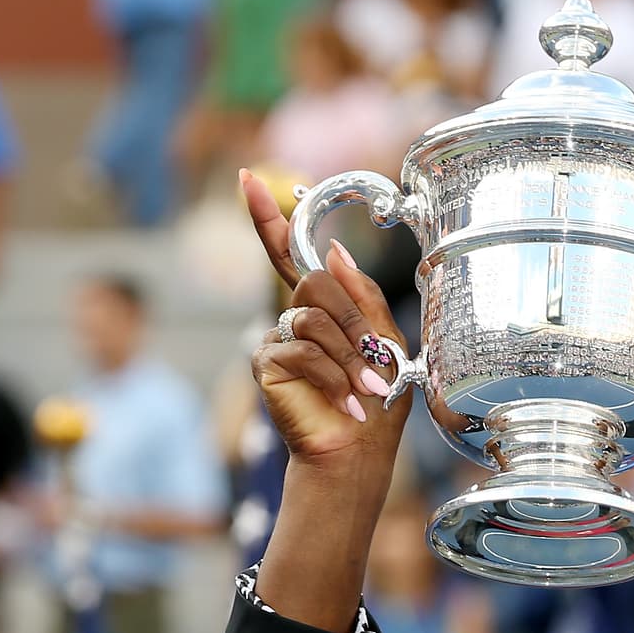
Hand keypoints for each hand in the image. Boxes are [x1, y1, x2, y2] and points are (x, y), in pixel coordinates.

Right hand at [242, 169, 410, 470]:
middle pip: (316, 282)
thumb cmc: (375, 403)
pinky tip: (348, 404)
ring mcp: (275, 338)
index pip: (291, 254)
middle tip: (377, 363)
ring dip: (350, 358)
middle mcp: (293, 317)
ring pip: (314, 318)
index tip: (248, 180)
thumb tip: (331, 252)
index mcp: (321, 307)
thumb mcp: (385, 341)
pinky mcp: (266, 363)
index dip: (270, 217)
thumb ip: (362, 296)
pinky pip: (303, 350)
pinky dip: (334, 377)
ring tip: (368, 392)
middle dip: (354, 323)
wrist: (355, 452)